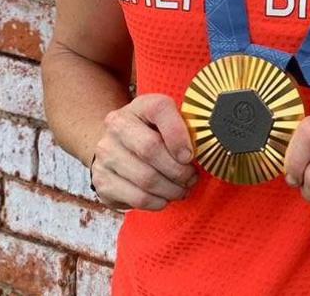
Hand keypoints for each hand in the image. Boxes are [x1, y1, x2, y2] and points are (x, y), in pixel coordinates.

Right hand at [88, 94, 198, 210]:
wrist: (116, 149)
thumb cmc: (151, 136)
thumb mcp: (167, 124)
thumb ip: (184, 129)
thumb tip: (207, 150)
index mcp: (139, 106)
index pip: (159, 109)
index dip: (178, 134)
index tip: (190, 155)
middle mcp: (117, 125)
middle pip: (150, 149)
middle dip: (178, 170)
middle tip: (191, 178)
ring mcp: (106, 153)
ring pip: (146, 178)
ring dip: (171, 189)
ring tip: (181, 189)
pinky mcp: (102, 180)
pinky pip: (137, 197)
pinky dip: (157, 202)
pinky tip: (164, 198)